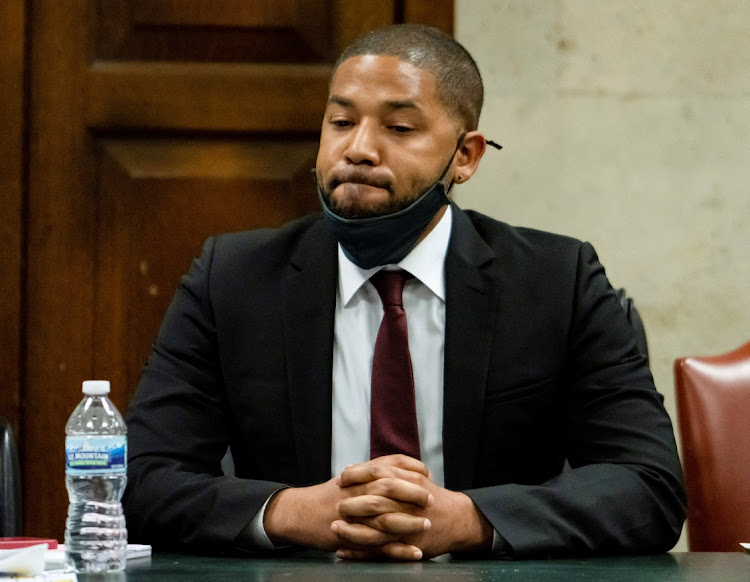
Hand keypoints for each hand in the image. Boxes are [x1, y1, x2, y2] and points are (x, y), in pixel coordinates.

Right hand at [262, 456, 432, 553]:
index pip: (389, 465)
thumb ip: (371, 471)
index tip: (427, 473)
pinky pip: (378, 545)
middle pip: (389, 488)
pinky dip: (398, 550)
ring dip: (409, 522)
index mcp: (358, 475)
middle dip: (413, 493)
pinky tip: (415, 552)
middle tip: (432, 498)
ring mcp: (353, 515)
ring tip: (427, 525)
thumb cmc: (328, 495)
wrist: (300, 513)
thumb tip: (397, 466)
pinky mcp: (351, 536)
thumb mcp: (349, 478)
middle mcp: (356, 492)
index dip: (410, 468)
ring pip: (385, 517)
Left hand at [332, 455, 492, 559]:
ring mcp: (408, 526)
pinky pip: (380, 551)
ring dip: (353, 529)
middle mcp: (408, 503)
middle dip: (354, 502)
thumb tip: (357, 467)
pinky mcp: (407, 547)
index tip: (342, 476)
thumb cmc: (431, 497)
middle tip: (337, 504)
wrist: (459, 520)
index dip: (359, 474)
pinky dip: (360, 552)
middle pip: (377, 500)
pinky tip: (343, 552)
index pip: (381, 473)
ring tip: (335, 528)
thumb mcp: (415, 476)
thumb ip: (390, 468)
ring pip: (377, 528)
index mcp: (410, 481)